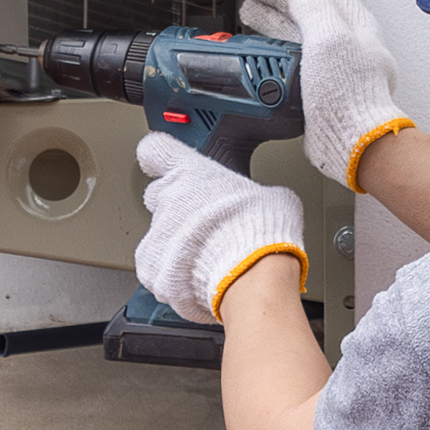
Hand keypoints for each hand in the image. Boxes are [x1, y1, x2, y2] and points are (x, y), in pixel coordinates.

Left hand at [133, 135, 304, 328]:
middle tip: (203, 222)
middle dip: (176, 207)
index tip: (166, 163)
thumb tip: (272, 202)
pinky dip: (175, 277)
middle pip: (158, 195)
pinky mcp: (154, 270)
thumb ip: (260, 193)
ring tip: (209, 258)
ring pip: (158, 237)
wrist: (250, 274)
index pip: (156, 150)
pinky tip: (200, 279)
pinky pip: (159, 271)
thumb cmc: (260, 231)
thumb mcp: (274, 198)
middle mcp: (168, 200)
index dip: (161, 157)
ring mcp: (156, 236)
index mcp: (191, 172)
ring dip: (178, 246)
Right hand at [261, 0, 407, 176]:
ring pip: (295, 22)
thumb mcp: (331, 39)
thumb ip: (314, 8)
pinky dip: (270, 36)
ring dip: (271, 7)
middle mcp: (342, 38)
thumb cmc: (352, 96)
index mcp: (353, 22)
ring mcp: (329, 59)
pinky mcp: (314, 80)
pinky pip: (289, 48)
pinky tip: (258, 35)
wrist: (352, 139)